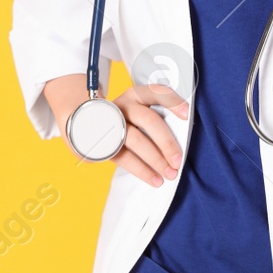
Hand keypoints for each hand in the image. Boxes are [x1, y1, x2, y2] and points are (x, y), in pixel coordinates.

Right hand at [42, 74, 187, 186]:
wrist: (86, 123)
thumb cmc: (126, 119)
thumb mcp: (138, 109)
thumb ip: (156, 117)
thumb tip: (181, 139)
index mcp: (136, 94)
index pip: (156, 92)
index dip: (173, 101)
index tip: (187, 114)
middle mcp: (124, 105)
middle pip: (148, 120)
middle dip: (166, 142)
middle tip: (179, 160)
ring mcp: (113, 123)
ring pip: (136, 140)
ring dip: (156, 159)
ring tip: (170, 174)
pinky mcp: (106, 142)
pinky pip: (125, 157)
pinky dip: (142, 171)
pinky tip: (155, 180)